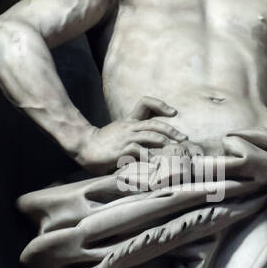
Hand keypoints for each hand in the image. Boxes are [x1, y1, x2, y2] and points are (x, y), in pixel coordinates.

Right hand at [75, 97, 196, 173]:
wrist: (82, 145)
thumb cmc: (102, 143)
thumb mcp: (119, 134)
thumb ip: (132, 136)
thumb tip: (150, 146)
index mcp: (129, 121)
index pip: (145, 103)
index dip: (160, 105)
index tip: (173, 113)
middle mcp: (129, 127)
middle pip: (155, 123)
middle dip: (172, 130)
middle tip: (184, 138)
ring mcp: (126, 137)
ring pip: (151, 135)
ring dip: (165, 141)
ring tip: (174, 148)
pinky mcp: (122, 149)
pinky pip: (140, 151)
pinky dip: (151, 157)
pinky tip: (157, 164)